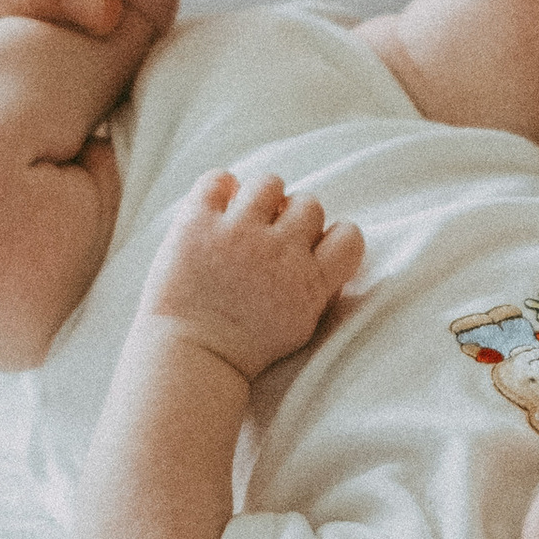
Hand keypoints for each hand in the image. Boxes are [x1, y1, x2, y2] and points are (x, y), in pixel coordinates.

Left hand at [141, 167, 364, 380]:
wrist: (189, 359)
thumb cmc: (241, 349)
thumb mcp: (299, 327)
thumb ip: (319, 289)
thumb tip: (326, 251)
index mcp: (310, 283)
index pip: (349, 236)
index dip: (331, 237)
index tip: (309, 249)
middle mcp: (280, 252)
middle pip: (309, 204)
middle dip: (292, 219)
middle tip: (269, 238)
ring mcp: (238, 234)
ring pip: (269, 183)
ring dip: (259, 197)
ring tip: (243, 218)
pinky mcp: (198, 224)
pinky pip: (217, 179)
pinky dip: (218, 188)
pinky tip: (215, 208)